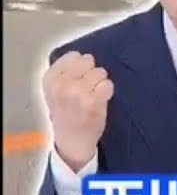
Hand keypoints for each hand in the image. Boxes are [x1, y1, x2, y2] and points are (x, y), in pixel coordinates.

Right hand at [42, 51, 113, 171]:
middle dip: (90, 71)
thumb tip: (80, 56)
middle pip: (88, 61)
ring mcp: (78, 92)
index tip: (76, 77)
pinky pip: (108, 84)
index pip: (73, 56)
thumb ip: (64, 72)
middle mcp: (61, 84)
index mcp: (50, 79)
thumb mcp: (54, 90)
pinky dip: (107, 90)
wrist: (71, 139)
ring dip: (100, 82)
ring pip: (100, 72)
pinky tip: (100, 99)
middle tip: (86, 86)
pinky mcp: (93, 100)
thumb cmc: (65, 112)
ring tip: (92, 94)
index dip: (80, 65)